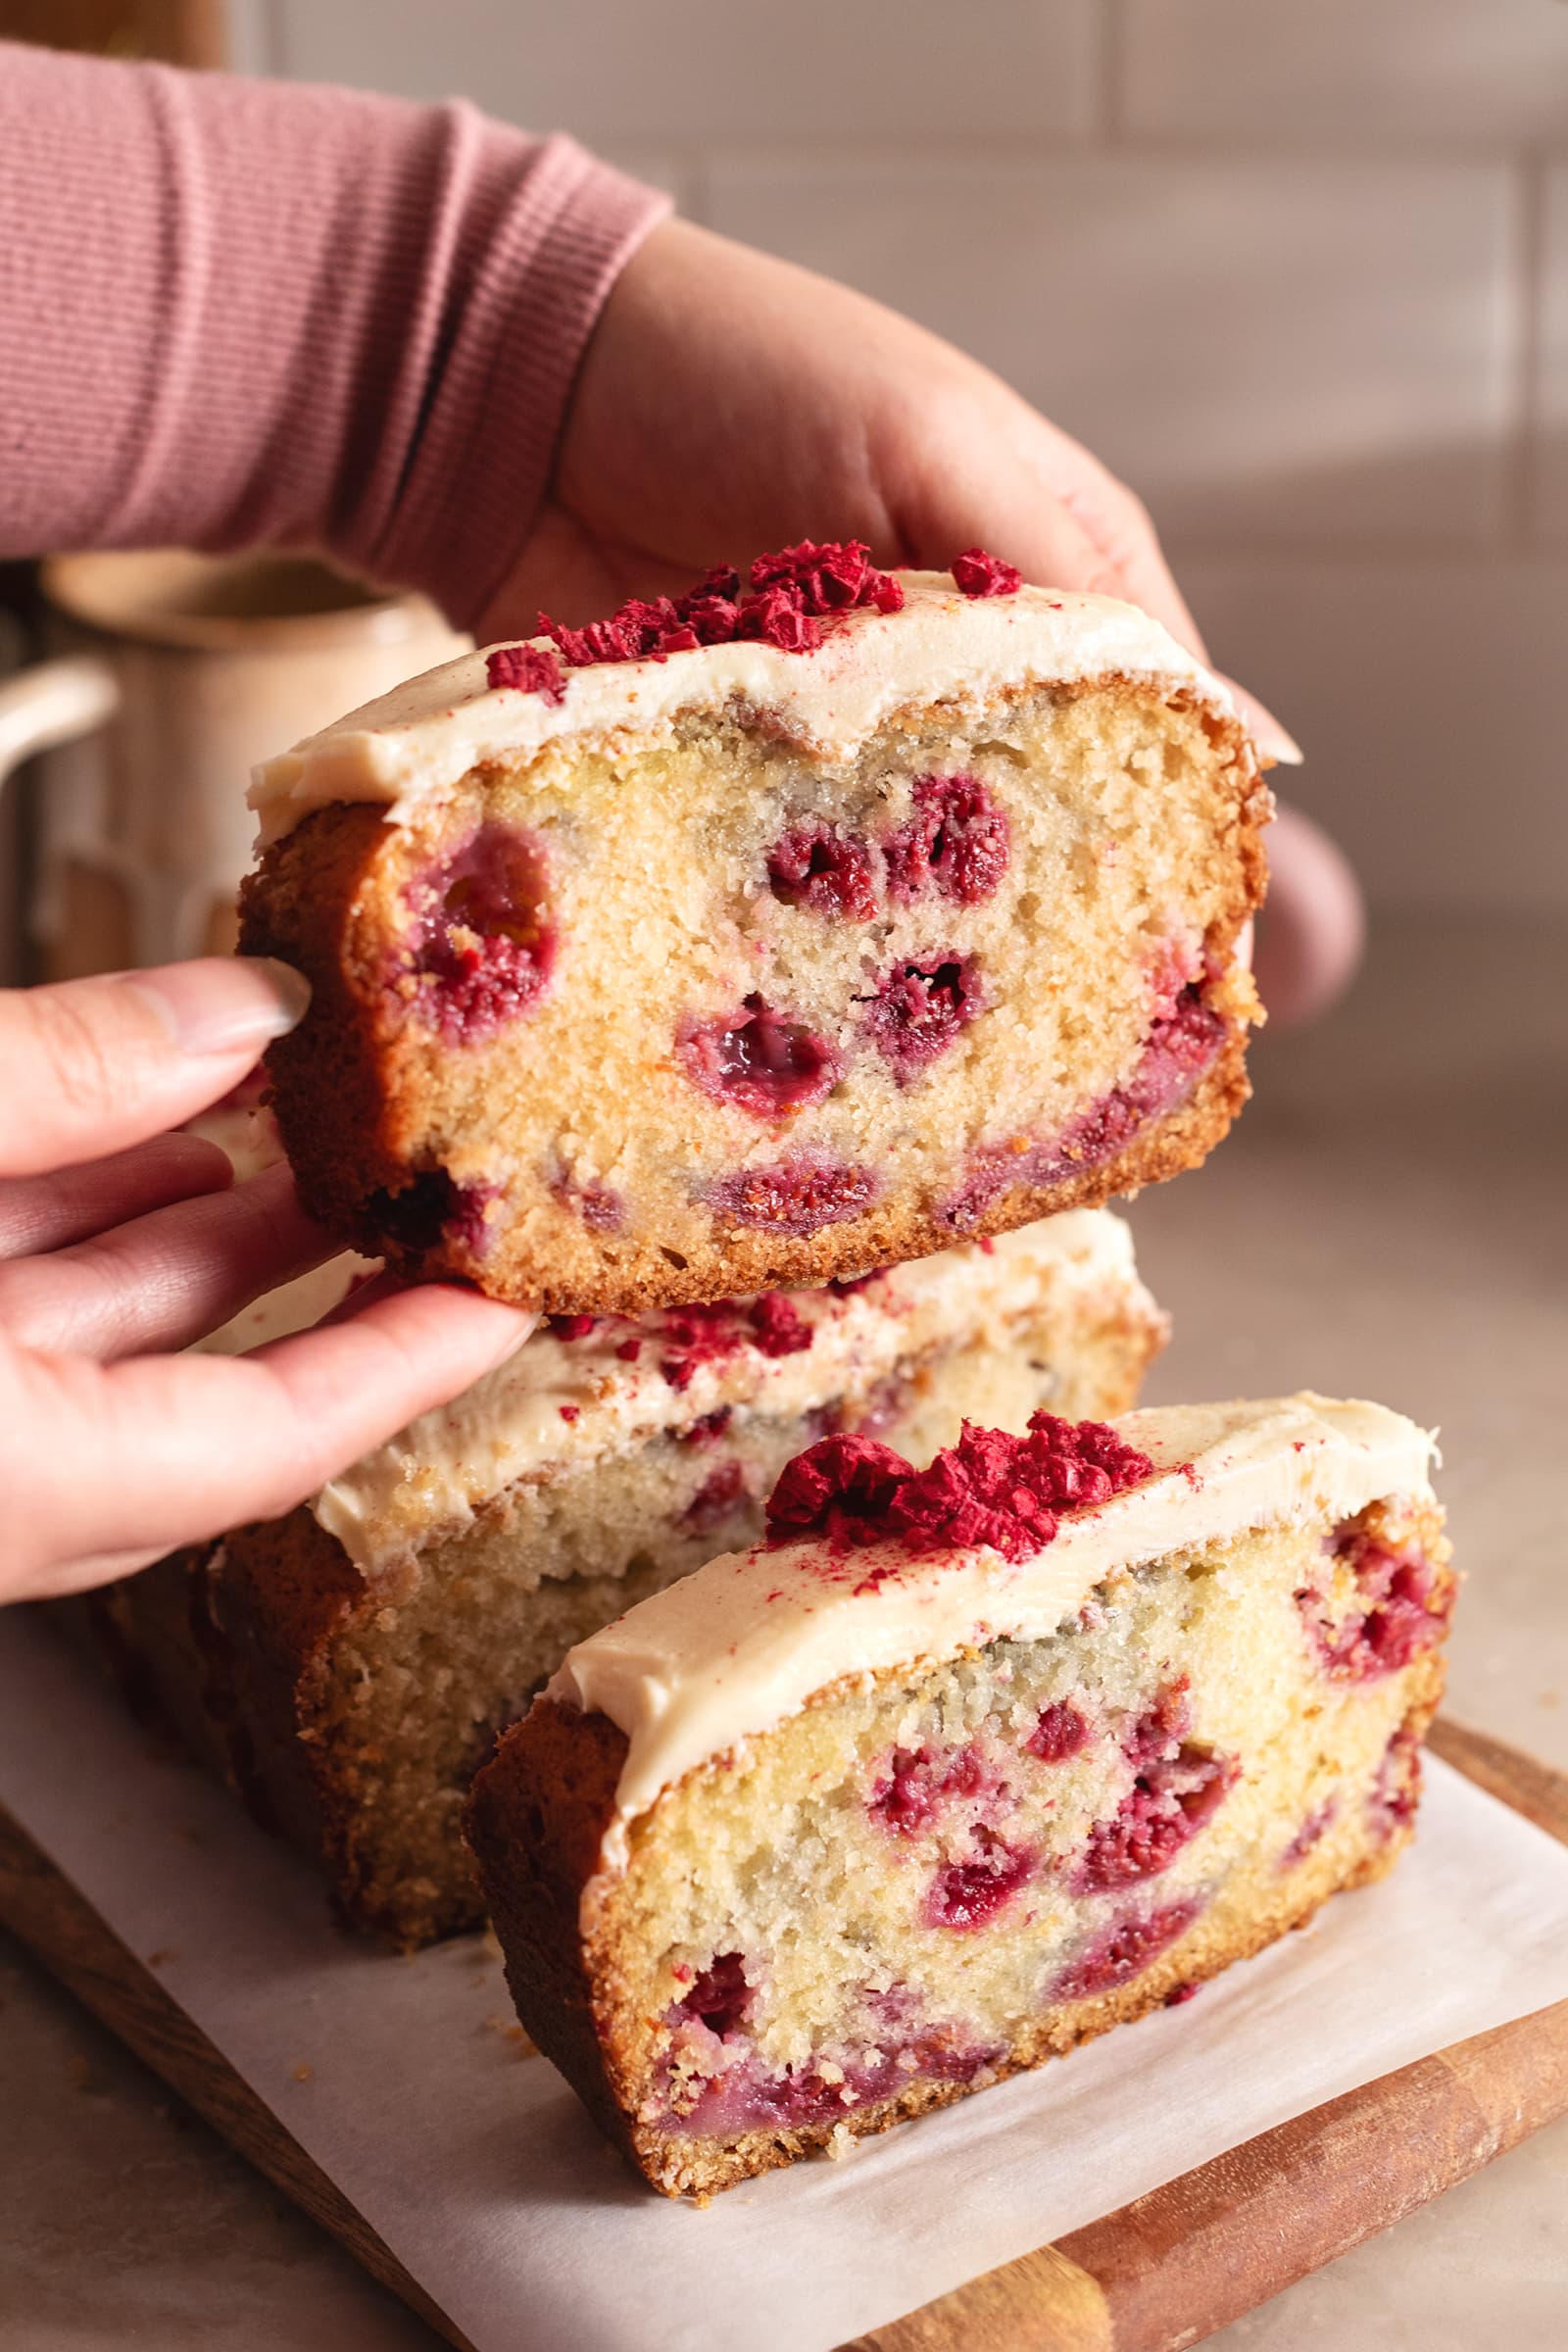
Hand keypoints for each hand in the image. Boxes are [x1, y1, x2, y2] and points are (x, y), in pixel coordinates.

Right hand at [0, 958, 530, 1604]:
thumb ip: (59, 1079)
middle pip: (192, 1395)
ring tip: (298, 1111)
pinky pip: (4, 1305)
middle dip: (309, 1272)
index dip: (408, 1361)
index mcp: (0, 1474)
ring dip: (188, 1223)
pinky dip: (75, 1218)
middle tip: (424, 1178)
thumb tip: (239, 1012)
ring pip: (88, 1339)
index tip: (511, 1294)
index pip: (267, 1442)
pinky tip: (138, 1127)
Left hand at [480, 218, 1360, 1027]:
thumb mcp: (936, 445)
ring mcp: (847, 728)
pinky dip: (790, 899)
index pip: (1153, 722)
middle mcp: (963, 663)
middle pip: (1033, 811)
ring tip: (910, 997)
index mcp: (1049, 570)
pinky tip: (793, 954)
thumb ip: (1063, 584)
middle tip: (1032, 1001)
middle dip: (1029, 898)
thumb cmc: (751, 370)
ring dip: (903, 917)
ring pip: (912, 859)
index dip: (1163, 832)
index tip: (1167, 950)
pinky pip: (786, 860)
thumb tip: (1235, 731)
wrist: (521, 391)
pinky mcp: (741, 770)